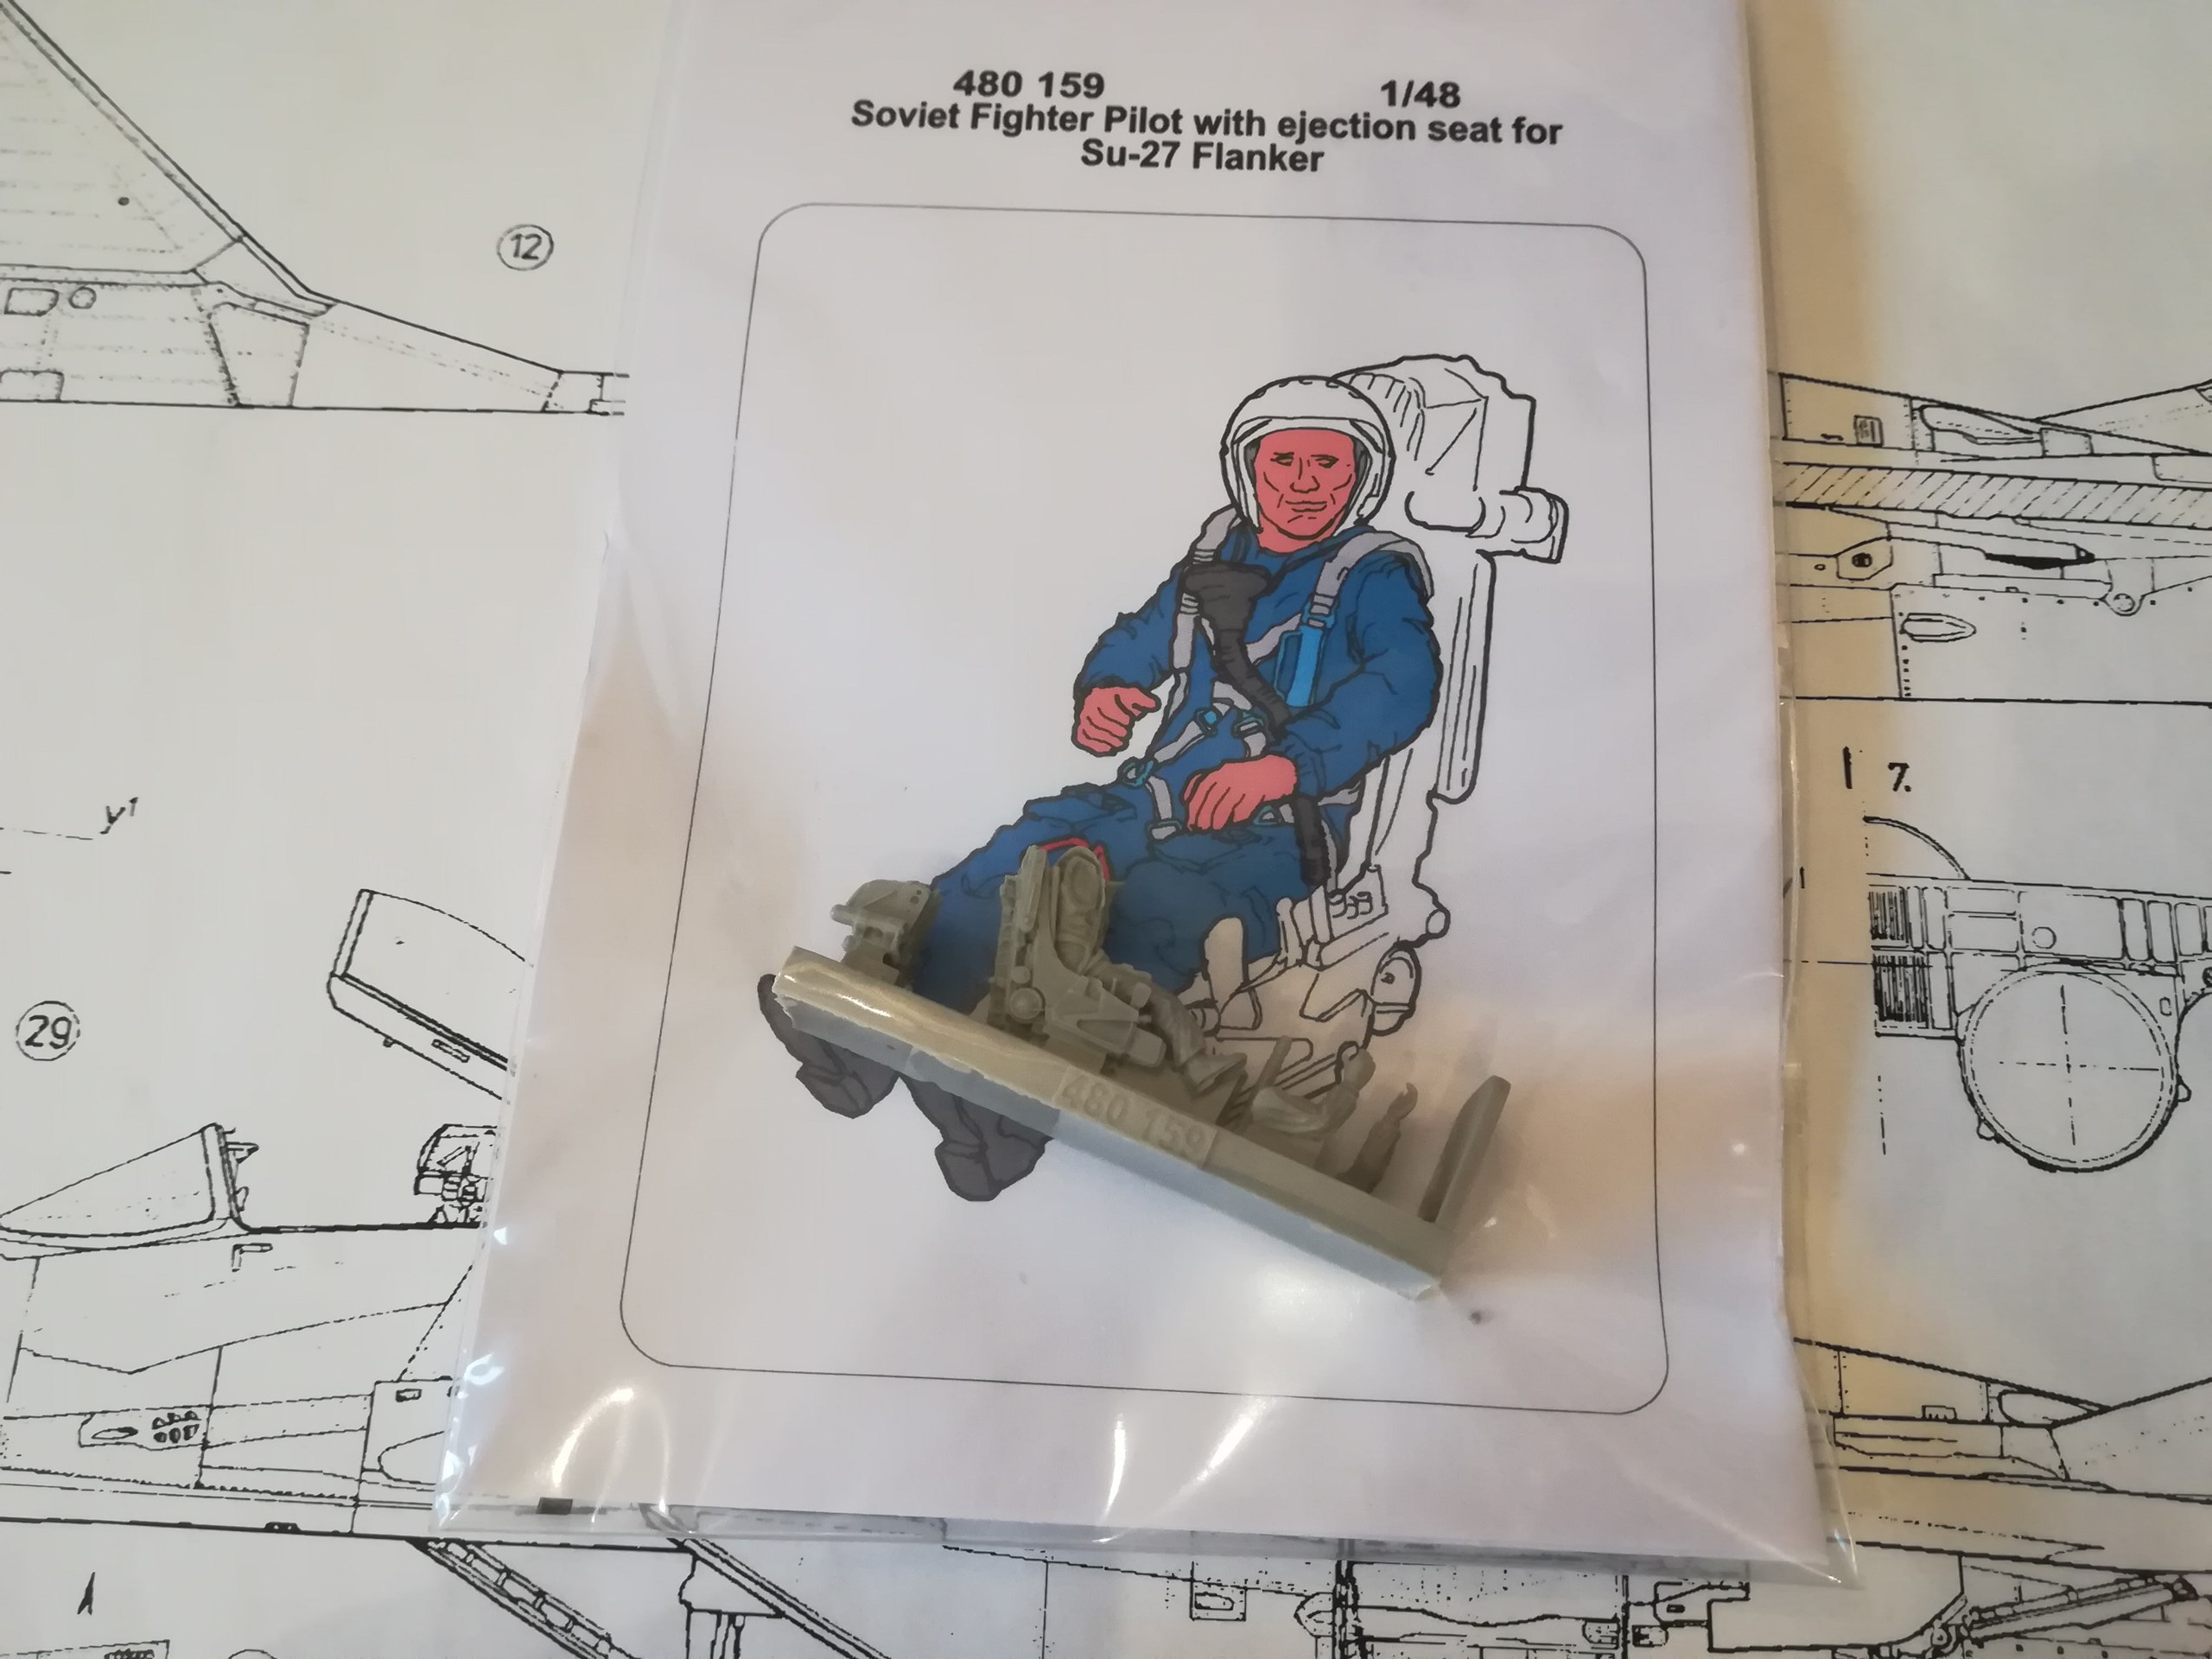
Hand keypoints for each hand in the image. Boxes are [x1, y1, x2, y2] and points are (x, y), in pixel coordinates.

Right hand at [1074, 685, 1158, 754]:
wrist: (1100, 696)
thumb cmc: (1118, 698)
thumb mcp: (1131, 694)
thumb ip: (1143, 699)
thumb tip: (1154, 705)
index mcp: (1101, 694)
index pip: (1110, 710)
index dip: (1123, 718)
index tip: (1129, 721)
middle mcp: (1088, 705)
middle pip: (1102, 722)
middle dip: (1116, 730)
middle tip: (1126, 734)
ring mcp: (1082, 718)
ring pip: (1093, 732)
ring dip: (1109, 740)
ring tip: (1121, 743)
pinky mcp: (1080, 728)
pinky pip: (1084, 739)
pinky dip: (1096, 746)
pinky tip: (1110, 749)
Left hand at [1183, 754, 1298, 830]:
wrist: (1275, 771)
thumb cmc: (1247, 776)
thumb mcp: (1227, 774)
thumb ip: (1209, 785)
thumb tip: (1186, 799)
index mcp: (1220, 771)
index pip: (1201, 787)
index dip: (1193, 805)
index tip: (1189, 820)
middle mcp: (1229, 776)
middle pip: (1211, 798)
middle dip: (1203, 816)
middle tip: (1200, 829)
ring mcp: (1243, 784)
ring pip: (1225, 806)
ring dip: (1218, 820)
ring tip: (1215, 828)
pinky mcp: (1256, 793)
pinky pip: (1243, 809)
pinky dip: (1237, 818)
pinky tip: (1235, 823)